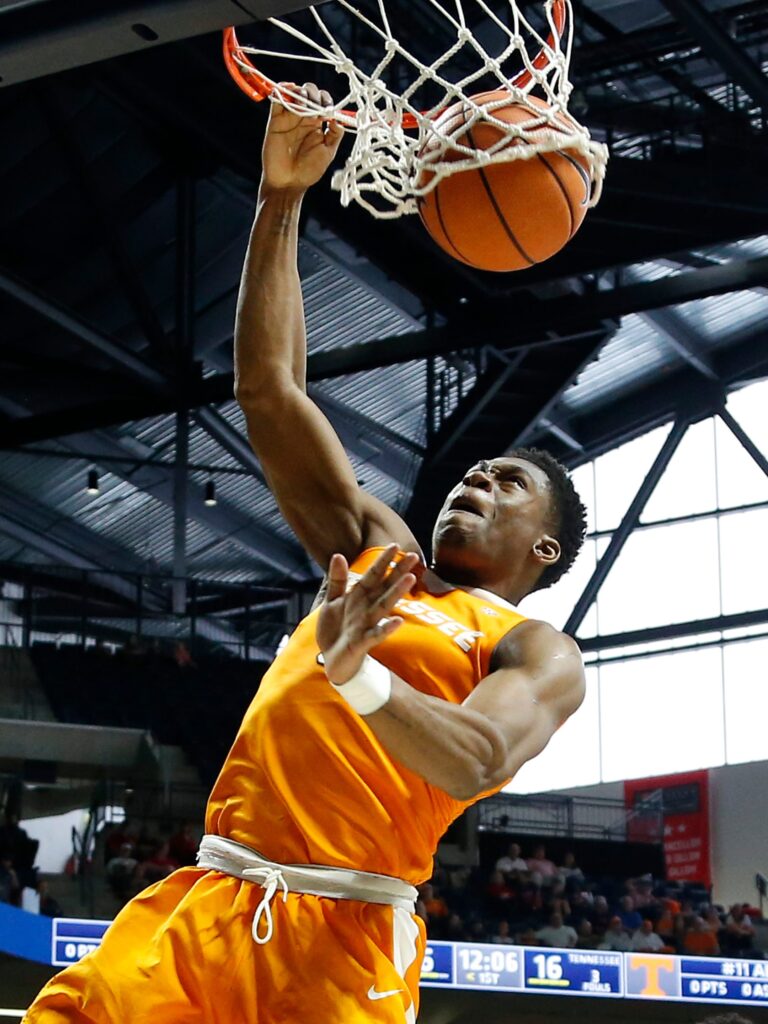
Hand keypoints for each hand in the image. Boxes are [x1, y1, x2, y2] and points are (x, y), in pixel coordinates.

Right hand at [261, 82, 343, 194]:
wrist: (288, 182)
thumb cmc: (309, 171)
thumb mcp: (328, 153)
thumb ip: (335, 135)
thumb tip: (338, 117)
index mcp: (317, 125)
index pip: (323, 103)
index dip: (326, 100)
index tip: (328, 109)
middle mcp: (303, 119)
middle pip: (309, 94)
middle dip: (314, 94)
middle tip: (316, 106)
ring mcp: (289, 118)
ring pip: (295, 93)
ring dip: (301, 91)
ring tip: (305, 100)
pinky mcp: (275, 120)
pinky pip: (277, 99)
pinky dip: (282, 89)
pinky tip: (289, 88)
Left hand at [317, 544, 419, 683]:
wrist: (331, 659)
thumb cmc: (335, 629)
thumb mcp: (332, 601)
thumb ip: (337, 580)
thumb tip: (338, 555)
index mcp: (359, 597)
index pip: (373, 575)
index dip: (383, 561)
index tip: (395, 545)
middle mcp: (366, 608)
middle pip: (385, 587)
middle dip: (397, 572)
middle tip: (413, 556)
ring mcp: (366, 624)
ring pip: (384, 606)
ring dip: (396, 593)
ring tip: (409, 579)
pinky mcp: (363, 642)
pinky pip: (376, 634)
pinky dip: (387, 628)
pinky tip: (398, 621)